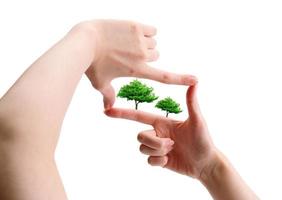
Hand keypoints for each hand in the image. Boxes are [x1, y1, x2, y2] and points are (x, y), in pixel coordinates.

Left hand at [81, 20, 196, 108]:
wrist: (85, 41)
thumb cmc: (92, 64)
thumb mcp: (100, 83)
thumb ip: (108, 96)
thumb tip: (107, 109)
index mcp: (138, 70)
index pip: (164, 77)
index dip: (181, 79)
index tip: (195, 80)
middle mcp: (143, 56)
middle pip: (156, 55)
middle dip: (147, 55)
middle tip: (128, 53)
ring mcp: (140, 40)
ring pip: (153, 42)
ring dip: (145, 43)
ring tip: (127, 43)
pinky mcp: (136, 26)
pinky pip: (151, 29)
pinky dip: (145, 32)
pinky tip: (131, 33)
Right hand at [105, 85, 216, 178]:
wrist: (206, 164)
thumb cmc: (204, 140)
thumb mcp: (197, 120)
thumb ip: (191, 102)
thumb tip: (195, 82)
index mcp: (162, 122)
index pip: (138, 116)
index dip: (123, 113)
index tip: (107, 110)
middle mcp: (157, 133)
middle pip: (139, 135)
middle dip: (154, 142)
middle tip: (172, 144)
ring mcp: (157, 147)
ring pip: (142, 148)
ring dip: (157, 151)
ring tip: (172, 151)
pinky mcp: (158, 159)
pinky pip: (148, 161)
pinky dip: (159, 161)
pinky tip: (170, 160)